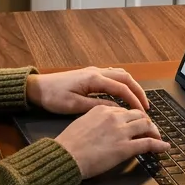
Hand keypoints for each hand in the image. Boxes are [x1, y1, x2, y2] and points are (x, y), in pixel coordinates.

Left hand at [26, 66, 149, 114]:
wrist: (37, 87)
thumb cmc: (53, 97)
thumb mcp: (74, 106)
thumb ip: (96, 107)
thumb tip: (117, 110)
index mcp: (93, 79)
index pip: (121, 88)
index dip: (134, 101)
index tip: (143, 113)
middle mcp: (96, 72)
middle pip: (125, 77)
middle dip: (138, 91)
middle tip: (146, 107)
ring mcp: (93, 71)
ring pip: (120, 74)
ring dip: (131, 86)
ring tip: (138, 101)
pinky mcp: (89, 75)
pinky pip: (112, 75)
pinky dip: (122, 83)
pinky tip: (123, 93)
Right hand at [54, 106, 170, 178]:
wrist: (66, 155)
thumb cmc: (69, 142)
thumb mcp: (82, 122)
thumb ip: (96, 119)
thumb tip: (103, 124)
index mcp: (102, 109)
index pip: (124, 110)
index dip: (133, 117)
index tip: (135, 122)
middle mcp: (114, 117)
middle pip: (138, 115)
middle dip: (146, 122)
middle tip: (150, 129)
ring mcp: (121, 132)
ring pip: (146, 126)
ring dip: (154, 131)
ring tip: (157, 137)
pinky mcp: (125, 147)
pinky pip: (148, 143)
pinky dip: (159, 145)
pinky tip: (164, 147)